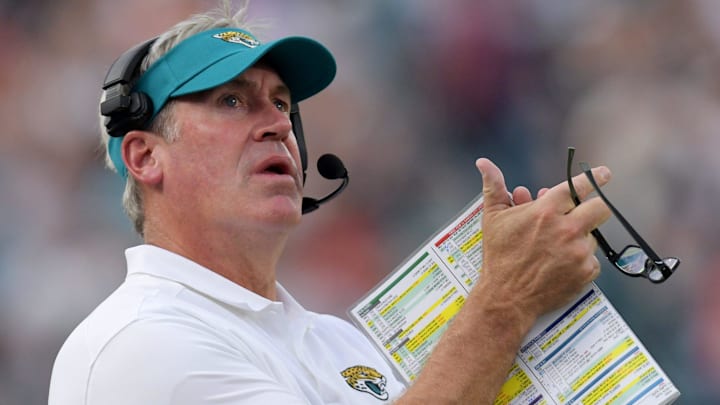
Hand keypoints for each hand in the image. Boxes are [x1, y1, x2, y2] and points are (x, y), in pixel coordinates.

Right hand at [474, 158, 611, 320]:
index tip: (603, 174)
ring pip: (593, 236)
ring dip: (579, 238)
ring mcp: (579, 252)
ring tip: (557, 248)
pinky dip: (580, 261)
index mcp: (546, 211)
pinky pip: (592, 260)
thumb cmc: (498, 256)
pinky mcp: (586, 272)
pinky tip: (561, 264)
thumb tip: (483, 162)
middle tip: (586, 212)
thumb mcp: (493, 218)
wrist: (506, 297)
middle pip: (600, 208)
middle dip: (594, 207)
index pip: (579, 187)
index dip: (594, 178)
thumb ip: (494, 187)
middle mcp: (567, 229)